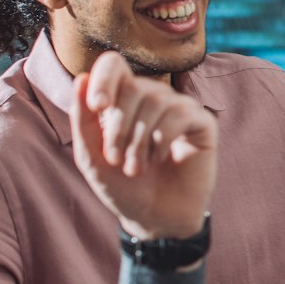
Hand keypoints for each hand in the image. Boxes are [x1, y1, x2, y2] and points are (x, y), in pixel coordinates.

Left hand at [69, 51, 217, 241]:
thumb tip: (82, 77)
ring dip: (140, 140)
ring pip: (157, 101)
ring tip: (136, 167)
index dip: (105, 79)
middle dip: (120, 127)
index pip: (114, 65)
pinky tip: (159, 159)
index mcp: (123, 100)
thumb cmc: (122, 187)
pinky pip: (181, 114)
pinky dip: (163, 139)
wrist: (153, 218)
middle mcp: (153, 98)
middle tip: (116, 159)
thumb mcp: (91, 156)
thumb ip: (82, 119)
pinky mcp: (202, 123)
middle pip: (135, 87)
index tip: (98, 107)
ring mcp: (180, 109)